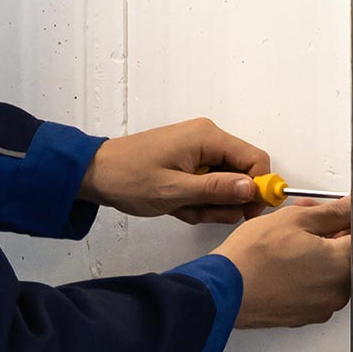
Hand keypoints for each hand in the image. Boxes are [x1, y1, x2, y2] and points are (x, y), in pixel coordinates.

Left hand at [78, 118, 272, 224]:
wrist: (94, 174)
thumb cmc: (128, 178)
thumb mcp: (174, 191)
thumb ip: (216, 190)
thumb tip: (253, 188)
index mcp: (207, 137)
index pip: (255, 159)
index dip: (258, 188)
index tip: (246, 214)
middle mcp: (207, 138)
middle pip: (241, 173)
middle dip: (225, 201)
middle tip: (200, 214)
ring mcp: (197, 150)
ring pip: (223, 183)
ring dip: (207, 204)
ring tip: (181, 208)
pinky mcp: (188, 161)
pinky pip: (206, 184)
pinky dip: (195, 200)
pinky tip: (176, 205)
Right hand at [213, 198, 352, 327]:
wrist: (224, 291)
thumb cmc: (252, 259)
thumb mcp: (294, 219)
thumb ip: (331, 212)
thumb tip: (350, 206)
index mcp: (343, 263)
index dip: (346, 217)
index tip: (333, 212)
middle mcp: (339, 290)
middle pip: (346, 254)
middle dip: (330, 234)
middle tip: (305, 221)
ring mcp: (323, 307)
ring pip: (330, 272)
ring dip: (317, 254)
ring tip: (288, 241)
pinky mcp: (306, 316)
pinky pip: (315, 289)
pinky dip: (306, 274)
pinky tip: (284, 262)